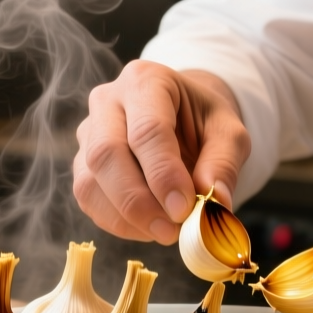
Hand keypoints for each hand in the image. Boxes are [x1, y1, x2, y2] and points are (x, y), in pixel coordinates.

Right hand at [73, 61, 249, 243]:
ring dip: (125, 217)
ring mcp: (88, 132)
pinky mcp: (82, 164)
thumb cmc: (204, 121)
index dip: (163, 174)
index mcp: (147, 81)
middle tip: (171, 230)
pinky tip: (148, 227)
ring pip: (89, 181)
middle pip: (106, 153)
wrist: (183, 118)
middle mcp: (107, 101)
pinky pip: (88, 199)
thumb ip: (224, 164)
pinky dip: (117, 223)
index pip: (147, 129)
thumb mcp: (229, 133)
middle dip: (137, 201)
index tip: (183, 209)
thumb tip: (216, 204)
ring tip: (165, 231)